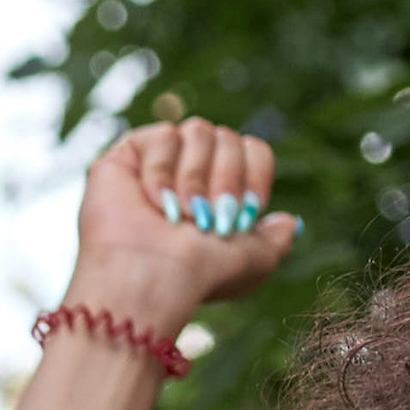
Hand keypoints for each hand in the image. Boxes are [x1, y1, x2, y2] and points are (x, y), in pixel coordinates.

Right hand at [64, 116, 295, 336]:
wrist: (152, 278)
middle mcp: (185, 174)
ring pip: (198, 130)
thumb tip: (288, 221)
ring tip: (179, 215)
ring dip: (194, 178)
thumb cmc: (199, 275)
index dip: (256, 173)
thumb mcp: (257, 261)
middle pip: (228, 136)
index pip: (252, 148)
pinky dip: (162, 171)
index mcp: (214, 192)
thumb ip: (278, 238)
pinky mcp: (121, 161)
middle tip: (208, 217)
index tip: (246, 210)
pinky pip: (163, 135)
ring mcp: (152, 166)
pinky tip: (152, 202)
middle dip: (226, 179)